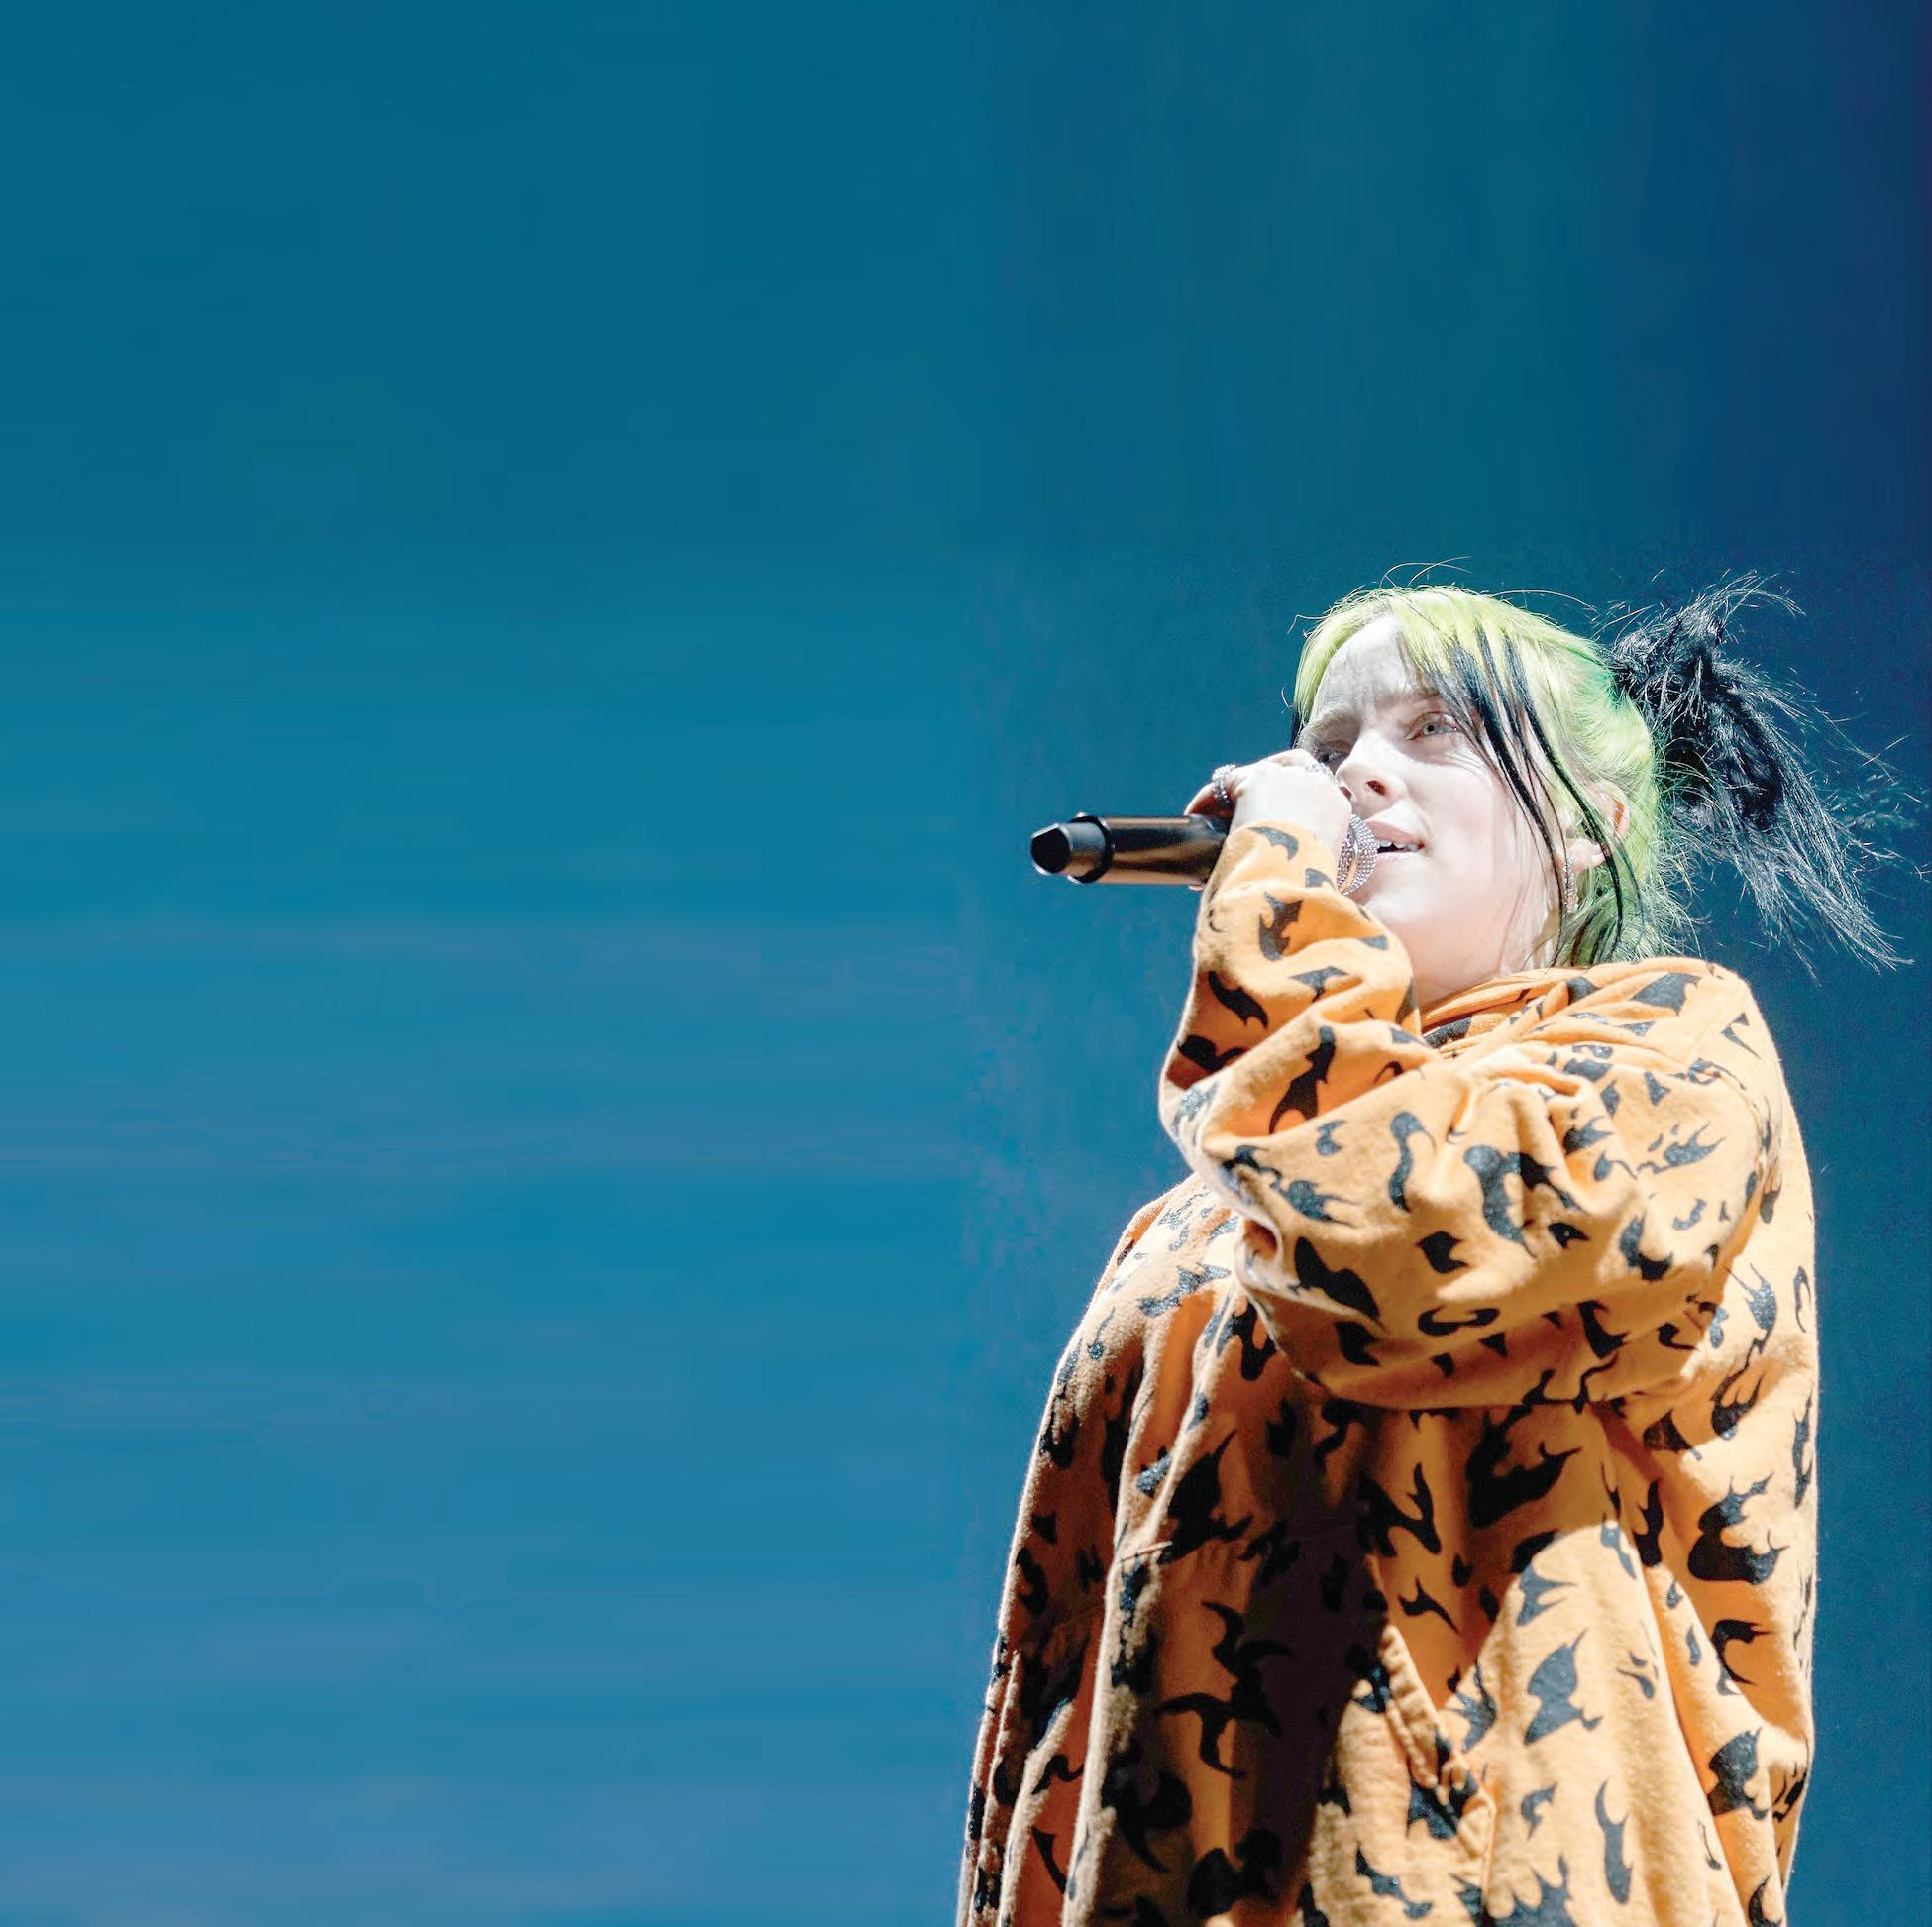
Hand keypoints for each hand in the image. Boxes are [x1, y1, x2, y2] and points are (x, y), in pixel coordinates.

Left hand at [1183, 749, 1355, 865]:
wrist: (1296, 873)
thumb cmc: (1311, 880)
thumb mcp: (1326, 869)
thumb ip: (1316, 858)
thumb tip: (1301, 874)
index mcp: (1335, 804)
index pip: (1313, 786)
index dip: (1290, 796)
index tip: (1274, 812)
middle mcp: (1313, 782)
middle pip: (1284, 769)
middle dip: (1262, 784)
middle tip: (1242, 806)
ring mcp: (1283, 776)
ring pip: (1252, 775)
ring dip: (1233, 795)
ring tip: (1212, 819)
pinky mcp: (1254, 780)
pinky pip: (1224, 783)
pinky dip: (1207, 800)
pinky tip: (1195, 817)